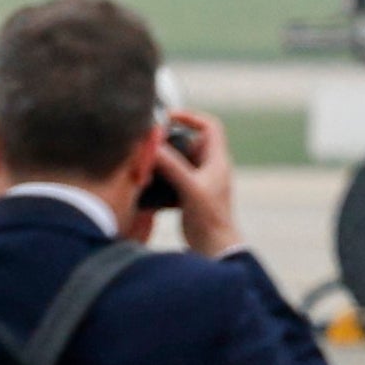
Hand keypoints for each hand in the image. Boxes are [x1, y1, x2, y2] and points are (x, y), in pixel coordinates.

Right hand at [152, 110, 243, 260]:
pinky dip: (163, 179)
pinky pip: (175, 179)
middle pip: (191, 143)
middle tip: (152, 144)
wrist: (215, 247)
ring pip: (181, 162)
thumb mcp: (190, 188)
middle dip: (171, 142)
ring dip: (165, 161)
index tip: (170, 117)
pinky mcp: (191, 195)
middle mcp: (210, 168)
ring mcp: (201, 182)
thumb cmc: (210, 218)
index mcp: (216, 160)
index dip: (191, 117)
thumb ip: (173, 166)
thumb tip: (154, 147)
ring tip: (148, 164)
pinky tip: (150, 185)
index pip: (210, 126)